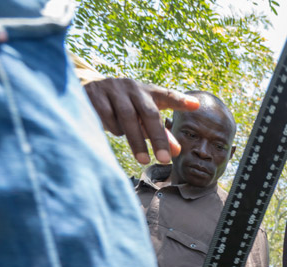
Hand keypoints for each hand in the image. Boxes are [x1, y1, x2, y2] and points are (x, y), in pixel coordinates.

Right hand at [83, 77, 199, 164]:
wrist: (90, 90)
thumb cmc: (126, 107)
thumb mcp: (144, 118)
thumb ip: (162, 134)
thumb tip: (177, 152)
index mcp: (148, 91)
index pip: (167, 95)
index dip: (180, 100)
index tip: (196, 105)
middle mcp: (132, 87)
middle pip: (148, 113)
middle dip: (158, 138)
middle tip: (164, 160)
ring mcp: (112, 88)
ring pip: (127, 117)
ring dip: (135, 140)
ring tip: (142, 156)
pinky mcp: (94, 93)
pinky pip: (106, 117)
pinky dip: (113, 129)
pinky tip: (115, 131)